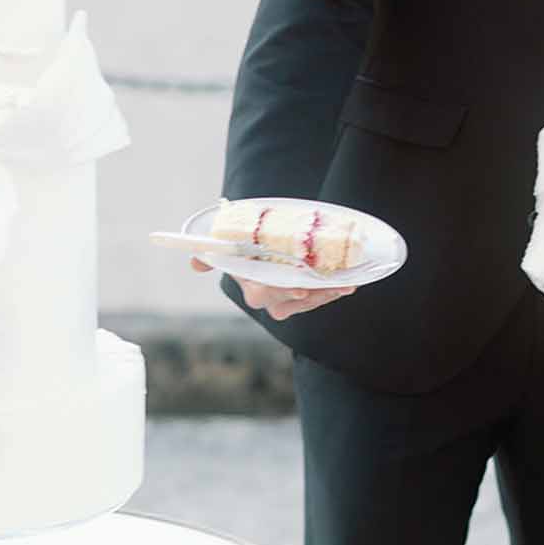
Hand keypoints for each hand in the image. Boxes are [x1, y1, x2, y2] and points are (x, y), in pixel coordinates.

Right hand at [189, 255, 357, 319]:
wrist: (256, 246)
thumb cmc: (242, 243)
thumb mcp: (228, 245)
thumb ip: (210, 254)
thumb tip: (194, 263)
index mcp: (248, 283)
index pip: (265, 291)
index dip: (284, 291)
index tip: (301, 288)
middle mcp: (265, 298)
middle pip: (292, 298)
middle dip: (313, 294)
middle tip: (333, 285)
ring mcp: (283, 301)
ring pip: (308, 301)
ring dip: (328, 294)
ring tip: (347, 285)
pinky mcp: (299, 299)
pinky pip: (317, 299)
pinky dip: (333, 292)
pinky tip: (349, 285)